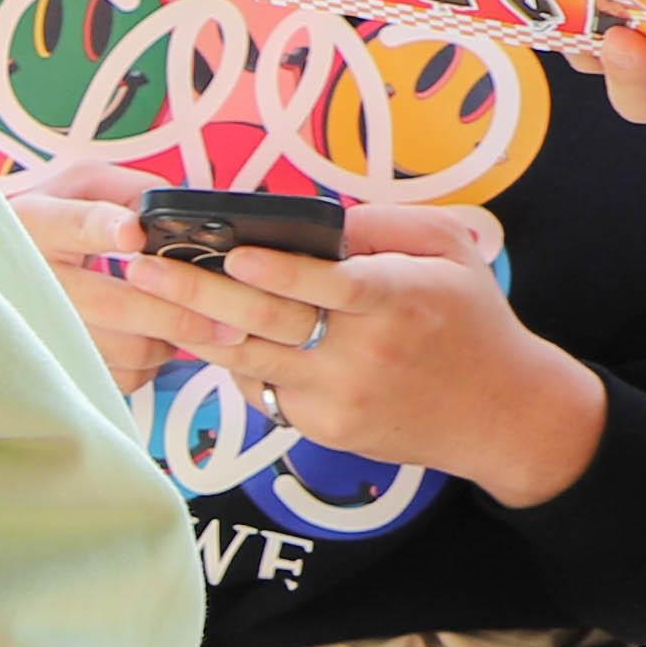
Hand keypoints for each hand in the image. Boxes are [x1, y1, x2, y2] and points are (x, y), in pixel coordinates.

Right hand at [0, 153, 189, 395]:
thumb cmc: (49, 220)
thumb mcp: (77, 185)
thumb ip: (128, 188)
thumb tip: (180, 213)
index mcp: (37, 221)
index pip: (73, 223)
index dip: (105, 228)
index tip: (135, 233)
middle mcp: (32, 277)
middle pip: (113, 303)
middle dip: (179, 313)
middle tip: (229, 319)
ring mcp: (42, 327)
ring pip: (124, 348)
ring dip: (171, 339)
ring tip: (192, 324)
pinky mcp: (58, 363)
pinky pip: (119, 375)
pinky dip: (150, 362)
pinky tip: (154, 339)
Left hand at [103, 201, 610, 502]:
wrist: (504, 414)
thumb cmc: (473, 318)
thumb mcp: (450, 253)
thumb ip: (385, 227)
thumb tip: (314, 215)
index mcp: (399, 301)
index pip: (328, 285)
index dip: (276, 270)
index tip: (228, 252)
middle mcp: (366, 354)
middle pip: (268, 323)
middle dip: (196, 294)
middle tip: (140, 269)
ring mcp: (341, 399)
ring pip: (251, 361)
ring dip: (194, 330)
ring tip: (146, 298)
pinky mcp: (326, 430)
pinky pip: (264, 392)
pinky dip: (233, 362)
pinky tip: (202, 334)